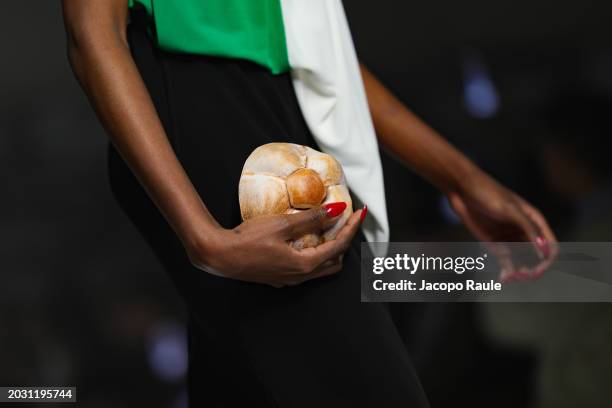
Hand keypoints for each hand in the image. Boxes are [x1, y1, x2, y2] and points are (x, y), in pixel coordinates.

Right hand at [188, 203, 363, 286]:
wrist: (220, 256)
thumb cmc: (249, 239)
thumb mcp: (282, 224)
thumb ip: (311, 218)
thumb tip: (336, 211)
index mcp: (305, 264)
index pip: (339, 246)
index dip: (352, 227)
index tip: (360, 212)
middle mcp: (301, 276)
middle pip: (335, 262)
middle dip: (345, 241)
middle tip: (347, 222)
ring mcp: (289, 280)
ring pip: (321, 268)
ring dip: (331, 250)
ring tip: (330, 229)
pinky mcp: (279, 277)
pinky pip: (307, 269)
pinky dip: (315, 254)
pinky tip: (307, 240)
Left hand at [447, 171, 557, 281]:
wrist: (462, 190)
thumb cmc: (488, 193)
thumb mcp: (510, 209)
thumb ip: (528, 228)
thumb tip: (544, 250)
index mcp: (534, 221)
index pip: (551, 246)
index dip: (546, 260)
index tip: (536, 269)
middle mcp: (524, 232)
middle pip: (537, 257)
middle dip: (533, 269)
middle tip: (522, 275)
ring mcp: (510, 238)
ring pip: (522, 262)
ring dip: (520, 272)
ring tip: (511, 277)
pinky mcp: (495, 244)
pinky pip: (506, 262)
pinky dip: (507, 271)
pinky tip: (503, 278)